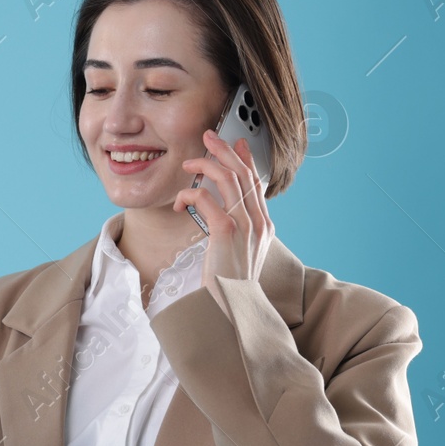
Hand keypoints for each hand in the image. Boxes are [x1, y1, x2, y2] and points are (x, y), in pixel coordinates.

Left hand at [174, 128, 274, 311]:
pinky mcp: (226, 232)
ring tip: (190, 162)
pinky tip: (180, 200)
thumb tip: (223, 213)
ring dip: (206, 165)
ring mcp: (245, 226)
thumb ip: (235, 231)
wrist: (231, 309)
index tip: (235, 143)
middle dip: (224, 151)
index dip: (245, 160)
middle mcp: (259, 223)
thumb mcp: (238, 255)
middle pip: (244, 174)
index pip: (256, 184)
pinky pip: (207, 199)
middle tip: (208, 136)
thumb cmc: (228, 285)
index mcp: (264, 227)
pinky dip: (190, 194)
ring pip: (228, 179)